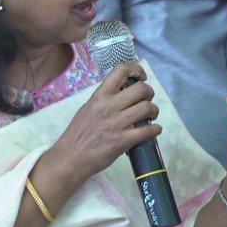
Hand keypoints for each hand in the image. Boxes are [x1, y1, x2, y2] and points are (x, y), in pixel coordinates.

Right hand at [45, 63, 160, 188]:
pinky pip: (148, 130)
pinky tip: (155, 130)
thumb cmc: (77, 133)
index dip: (136, 69)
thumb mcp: (87, 108)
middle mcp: (109, 106)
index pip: (121, 70)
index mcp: (99, 96)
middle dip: (149, 93)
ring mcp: (117, 123)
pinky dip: (155, 129)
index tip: (141, 77)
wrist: (71, 157)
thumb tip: (121, 93)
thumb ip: (104, 100)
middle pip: (141, 89)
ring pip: (147, 108)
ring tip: (151, 115)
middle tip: (148, 99)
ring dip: (154, 110)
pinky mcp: (123, 141)